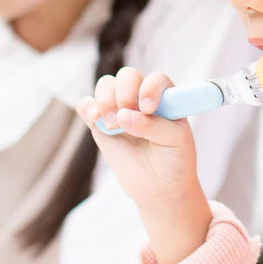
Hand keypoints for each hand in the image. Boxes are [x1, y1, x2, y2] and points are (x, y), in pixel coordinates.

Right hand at [78, 67, 210, 263]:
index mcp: (166, 98)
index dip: (149, 88)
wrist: (160, 188)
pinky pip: (87, 105)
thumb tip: (123, 116)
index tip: (147, 109)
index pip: (156, 79)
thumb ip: (153, 126)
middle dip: (125, 93)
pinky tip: (95, 118)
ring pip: (106, 86)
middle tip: (126, 117)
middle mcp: (142, 99)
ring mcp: (120, 110)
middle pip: (127, 76)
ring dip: (106, 100)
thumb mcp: (175, 142)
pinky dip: (87, 106)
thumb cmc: (175, 160)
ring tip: (114, 125)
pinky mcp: (101, 125)